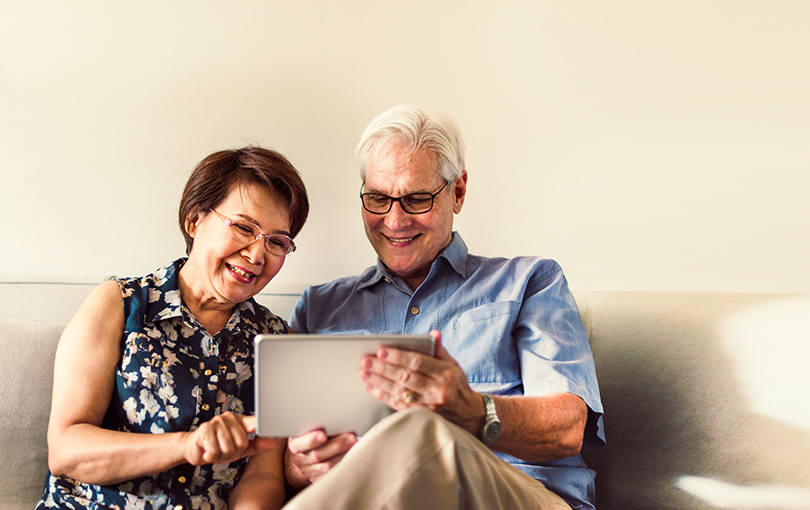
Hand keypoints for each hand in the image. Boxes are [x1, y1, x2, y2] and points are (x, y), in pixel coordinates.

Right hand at [182, 413, 276, 465]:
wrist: (193, 449)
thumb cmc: (217, 447)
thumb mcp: (239, 449)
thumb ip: (256, 445)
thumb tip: (274, 442)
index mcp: (239, 420)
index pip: (255, 422)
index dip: (264, 424)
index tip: (276, 426)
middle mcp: (229, 417)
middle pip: (241, 443)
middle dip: (232, 453)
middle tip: (223, 450)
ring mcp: (216, 422)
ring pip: (228, 448)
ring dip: (220, 455)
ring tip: (215, 450)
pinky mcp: (205, 429)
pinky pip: (215, 450)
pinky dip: (210, 455)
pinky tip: (206, 450)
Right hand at [286, 430, 356, 487]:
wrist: (305, 455)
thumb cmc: (309, 436)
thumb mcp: (307, 429)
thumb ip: (316, 425)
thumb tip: (334, 417)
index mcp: (295, 445)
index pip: (300, 444)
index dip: (311, 440)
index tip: (323, 435)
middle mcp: (301, 460)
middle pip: (318, 455)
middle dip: (336, 446)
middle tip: (351, 436)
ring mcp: (310, 472)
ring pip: (327, 466)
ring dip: (344, 455)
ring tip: (356, 445)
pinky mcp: (319, 479)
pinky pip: (333, 474)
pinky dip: (344, 464)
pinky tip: (354, 456)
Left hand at [359, 330, 483, 434]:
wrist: (469, 416)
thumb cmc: (457, 385)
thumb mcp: (454, 365)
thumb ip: (440, 350)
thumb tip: (432, 334)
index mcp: (445, 373)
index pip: (418, 362)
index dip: (398, 356)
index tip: (381, 351)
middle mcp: (437, 390)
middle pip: (405, 377)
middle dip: (383, 368)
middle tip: (366, 360)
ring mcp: (428, 406)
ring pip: (398, 392)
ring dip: (378, 381)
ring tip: (364, 372)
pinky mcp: (420, 417)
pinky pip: (397, 405)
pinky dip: (382, 395)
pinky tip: (370, 387)